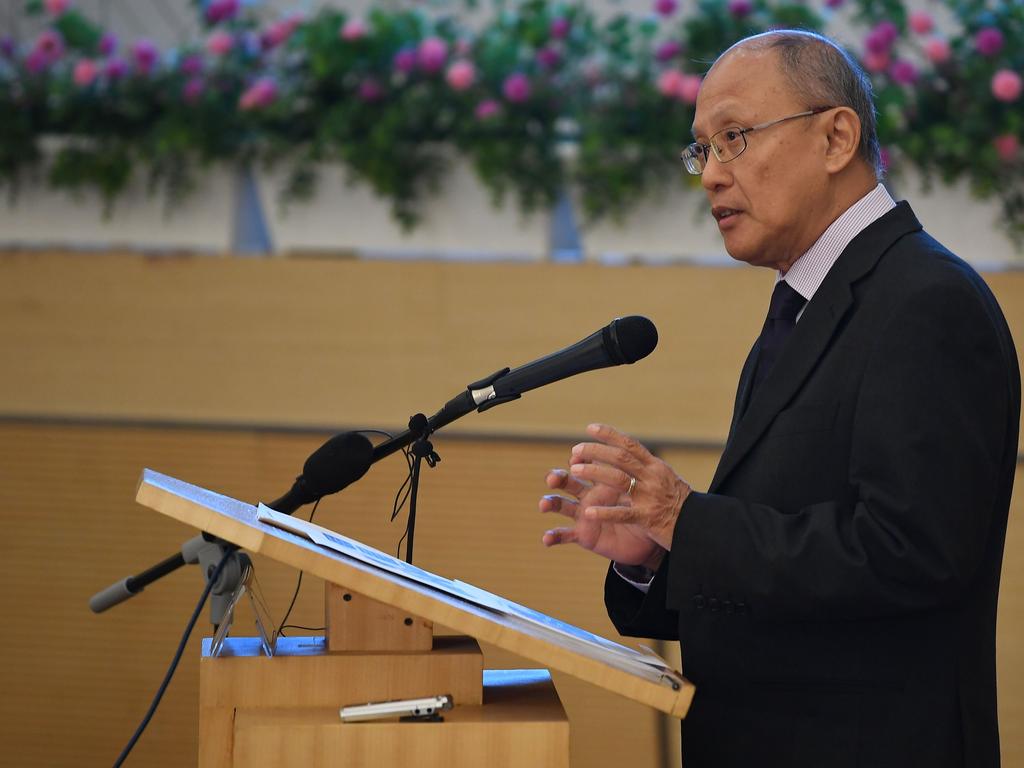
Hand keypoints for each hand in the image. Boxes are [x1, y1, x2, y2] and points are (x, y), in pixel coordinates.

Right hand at [540, 466, 663, 567]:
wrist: (648, 539)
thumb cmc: (643, 509)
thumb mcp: (639, 490)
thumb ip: (631, 477)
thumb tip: (629, 457)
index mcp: (602, 481)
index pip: (585, 464)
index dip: (577, 459)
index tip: (575, 456)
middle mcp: (588, 495)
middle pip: (568, 481)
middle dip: (558, 477)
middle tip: (553, 478)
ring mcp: (583, 514)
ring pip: (561, 505)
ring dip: (550, 503)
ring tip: (543, 504)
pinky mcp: (582, 534)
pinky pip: (565, 534)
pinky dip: (554, 536)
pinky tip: (546, 538)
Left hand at [567, 423, 690, 551]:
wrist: (700, 527)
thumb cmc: (681, 504)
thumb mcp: (667, 480)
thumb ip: (647, 469)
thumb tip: (626, 454)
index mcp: (656, 467)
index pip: (630, 445)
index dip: (609, 435)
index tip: (590, 428)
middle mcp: (653, 478)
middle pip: (620, 458)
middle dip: (595, 451)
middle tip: (575, 451)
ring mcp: (650, 497)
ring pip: (619, 479)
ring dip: (595, 472)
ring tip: (575, 470)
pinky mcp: (648, 518)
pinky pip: (623, 513)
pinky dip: (605, 512)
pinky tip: (589, 512)